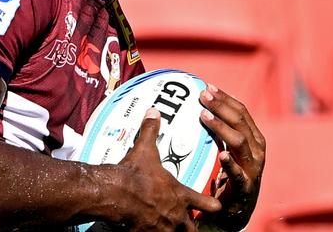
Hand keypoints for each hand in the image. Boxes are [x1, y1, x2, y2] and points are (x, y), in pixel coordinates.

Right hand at [112, 108, 221, 231]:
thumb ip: (151, 131)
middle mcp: (175, 215)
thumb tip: (154, 112)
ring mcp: (163, 229)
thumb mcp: (145, 149)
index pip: (205, 203)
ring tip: (169, 229)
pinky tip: (146, 230)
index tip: (217, 206)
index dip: (212, 205)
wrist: (116, 193)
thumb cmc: (135, 173)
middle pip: (193, 230)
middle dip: (193, 228)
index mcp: (179, 195)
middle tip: (193, 226)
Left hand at [198, 84, 265, 230]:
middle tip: (202, 95)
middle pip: (240, 122)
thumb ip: (220, 130)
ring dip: (221, 127)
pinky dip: (231, 164)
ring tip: (204, 116)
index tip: (208, 87)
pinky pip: (239, 174)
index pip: (242, 112)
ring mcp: (253, 169)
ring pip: (240, 142)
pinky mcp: (245, 188)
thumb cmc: (229, 175)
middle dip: (221, 106)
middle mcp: (257, 151)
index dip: (226, 98)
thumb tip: (201, 104)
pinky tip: (222, 155)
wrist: (235, 212)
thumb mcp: (227, 149)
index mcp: (254, 139)